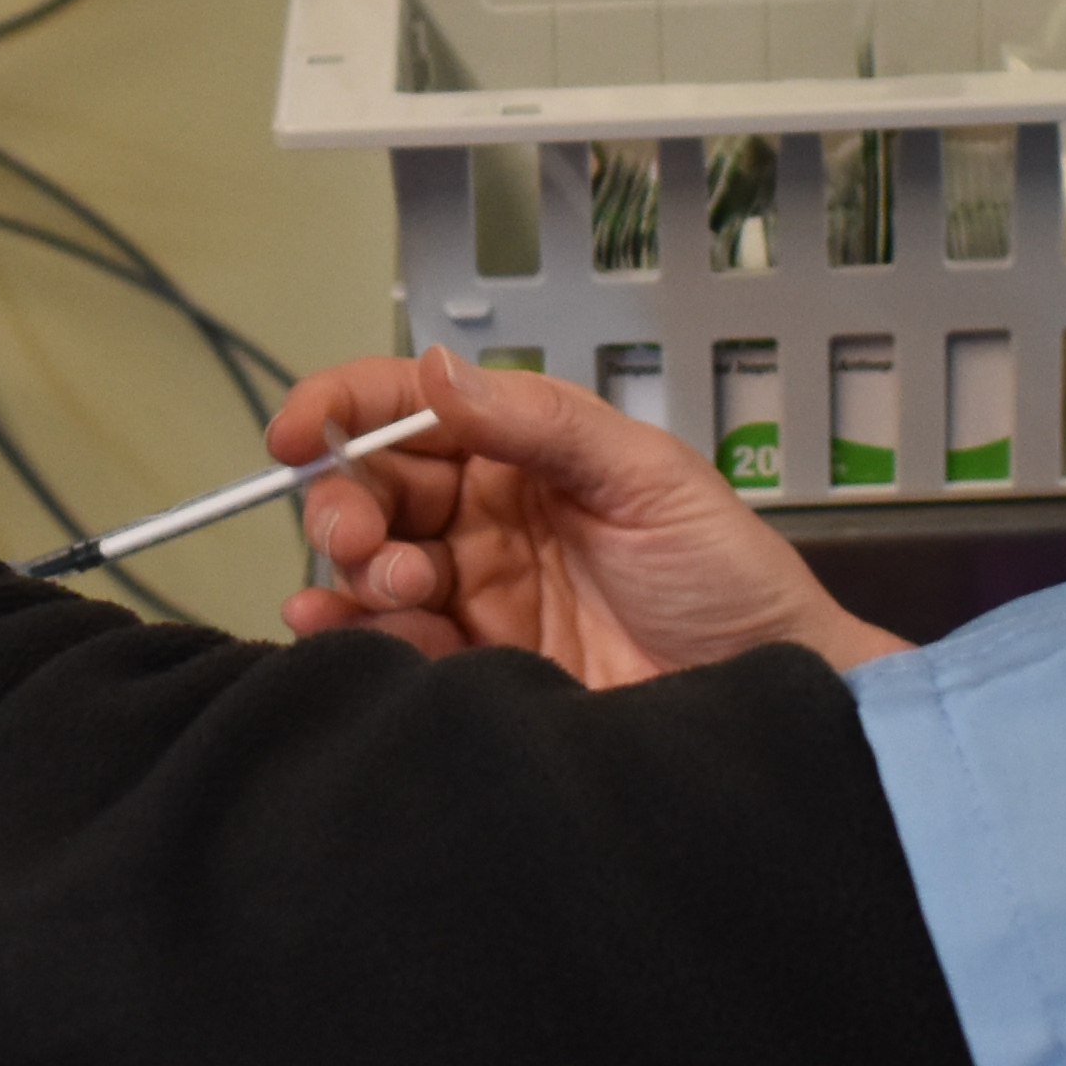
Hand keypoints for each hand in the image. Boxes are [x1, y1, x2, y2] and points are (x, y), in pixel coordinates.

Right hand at [273, 347, 905, 683]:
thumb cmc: (729, 578)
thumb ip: (541, 424)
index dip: (346, 407)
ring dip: (357, 566)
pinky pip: (392, 641)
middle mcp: (490, 516)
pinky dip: (351, 630)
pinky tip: (335, 624)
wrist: (767, 696)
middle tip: (353, 531)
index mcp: (528, 451)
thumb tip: (436, 370)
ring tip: (395, 582)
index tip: (299, 428)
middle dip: (343, 499)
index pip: (415, 409)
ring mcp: (479, 593)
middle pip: (377, 488)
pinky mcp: (476, 667)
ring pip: (374, 563)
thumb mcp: (648, 478)